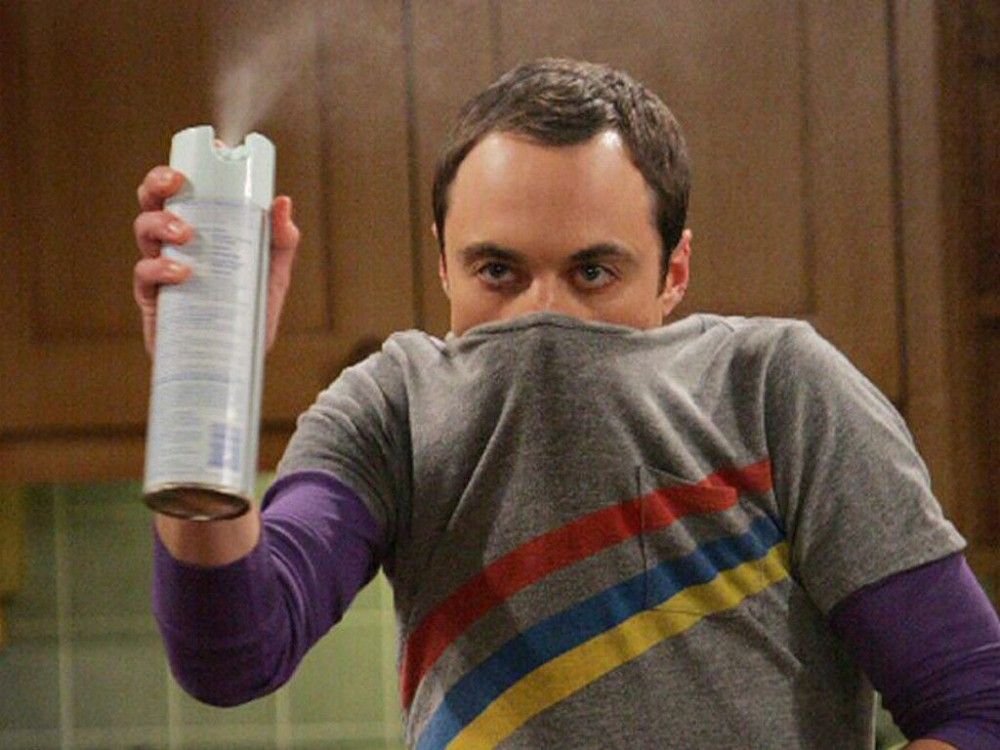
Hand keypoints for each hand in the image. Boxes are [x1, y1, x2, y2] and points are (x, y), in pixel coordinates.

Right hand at [132, 166, 300, 355]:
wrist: (238, 365)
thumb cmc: (250, 315)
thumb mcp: (272, 275)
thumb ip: (281, 242)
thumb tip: (282, 202)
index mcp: (199, 232)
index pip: (181, 193)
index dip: (177, 170)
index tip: (192, 161)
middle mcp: (174, 246)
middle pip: (152, 203)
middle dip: (156, 185)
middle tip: (175, 185)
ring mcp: (160, 271)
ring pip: (143, 232)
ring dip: (160, 224)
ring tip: (186, 235)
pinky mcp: (154, 301)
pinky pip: (144, 276)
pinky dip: (160, 268)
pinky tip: (181, 271)